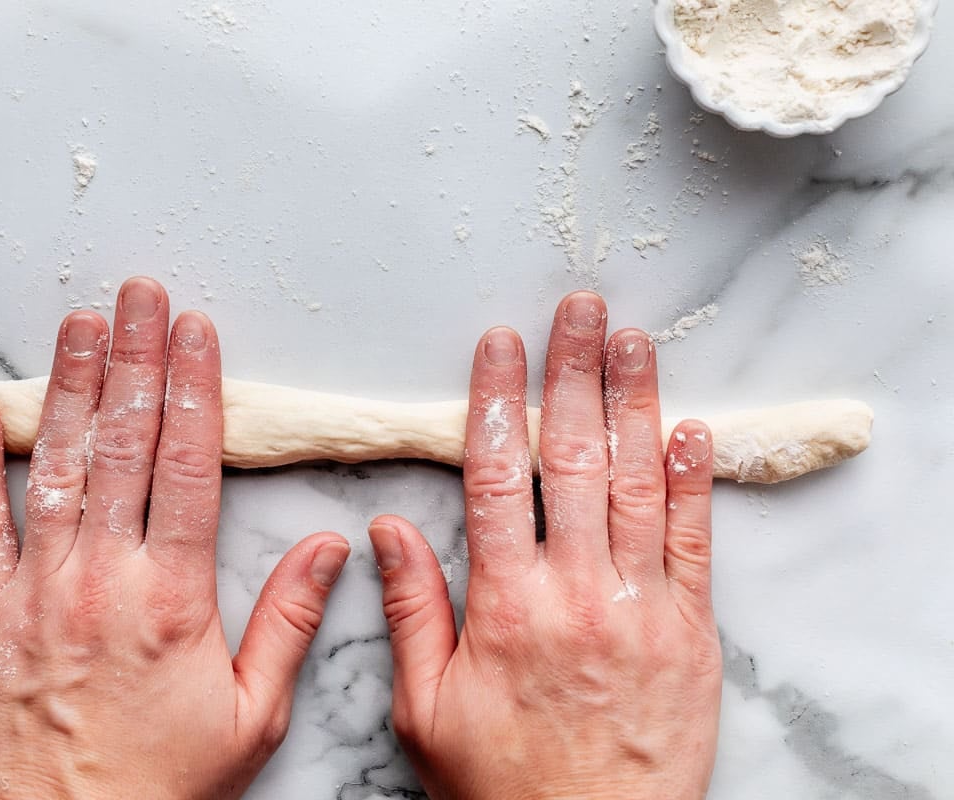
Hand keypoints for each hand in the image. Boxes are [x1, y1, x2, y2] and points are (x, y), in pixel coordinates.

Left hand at [0, 277, 349, 799]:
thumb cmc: (165, 780)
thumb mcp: (253, 711)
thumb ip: (290, 619)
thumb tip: (335, 546)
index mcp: (173, 596)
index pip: (188, 466)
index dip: (194, 389)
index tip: (197, 333)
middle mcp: (103, 578)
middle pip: (124, 445)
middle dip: (135, 359)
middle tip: (140, 294)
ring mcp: (37, 589)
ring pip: (58, 467)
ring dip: (70, 388)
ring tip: (81, 322)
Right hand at [369, 291, 721, 798]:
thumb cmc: (501, 784)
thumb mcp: (426, 708)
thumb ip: (412, 610)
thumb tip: (387, 529)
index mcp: (505, 605)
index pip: (497, 476)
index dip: (497, 401)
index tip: (501, 345)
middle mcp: (575, 592)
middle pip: (572, 459)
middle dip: (574, 374)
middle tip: (579, 309)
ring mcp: (640, 607)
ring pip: (635, 484)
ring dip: (635, 403)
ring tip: (634, 340)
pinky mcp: (691, 632)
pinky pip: (693, 543)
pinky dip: (692, 481)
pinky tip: (690, 429)